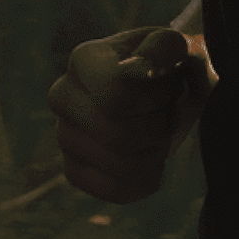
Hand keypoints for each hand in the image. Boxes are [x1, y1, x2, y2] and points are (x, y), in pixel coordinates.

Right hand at [46, 25, 213, 203]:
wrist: (167, 93)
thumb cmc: (170, 68)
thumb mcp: (176, 49)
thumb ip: (165, 47)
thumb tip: (145, 64)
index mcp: (84, 59)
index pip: (116, 95)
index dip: (157, 97)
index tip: (171, 85)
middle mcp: (62, 95)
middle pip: (119, 135)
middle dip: (159, 128)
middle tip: (169, 112)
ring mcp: (64, 135)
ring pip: (120, 165)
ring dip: (156, 153)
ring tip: (160, 132)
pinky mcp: (73, 170)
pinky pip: (113, 191)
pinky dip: (145, 181)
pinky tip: (153, 162)